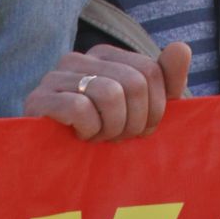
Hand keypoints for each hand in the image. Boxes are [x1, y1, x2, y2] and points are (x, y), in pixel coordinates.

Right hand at [24, 40, 192, 140]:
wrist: (54, 172)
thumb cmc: (103, 138)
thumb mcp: (142, 112)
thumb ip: (166, 80)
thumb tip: (181, 47)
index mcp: (105, 55)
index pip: (150, 71)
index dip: (154, 110)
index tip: (139, 130)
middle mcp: (79, 58)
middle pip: (133, 83)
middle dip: (133, 122)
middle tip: (117, 138)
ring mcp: (55, 76)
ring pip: (110, 94)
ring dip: (111, 128)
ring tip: (98, 138)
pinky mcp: (38, 100)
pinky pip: (80, 109)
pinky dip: (88, 131)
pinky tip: (78, 138)